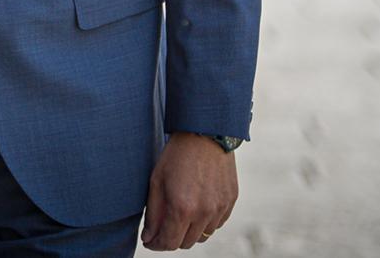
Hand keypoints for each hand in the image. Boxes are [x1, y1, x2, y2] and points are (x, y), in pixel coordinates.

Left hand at [140, 132, 238, 249]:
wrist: (205, 135)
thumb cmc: (176, 156)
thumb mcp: (156, 181)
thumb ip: (153, 214)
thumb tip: (149, 238)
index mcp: (182, 208)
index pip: (169, 243)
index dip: (156, 244)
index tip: (149, 240)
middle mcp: (203, 212)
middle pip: (186, 243)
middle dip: (171, 239)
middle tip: (162, 227)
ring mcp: (220, 209)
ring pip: (202, 236)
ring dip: (189, 232)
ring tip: (179, 215)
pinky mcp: (230, 202)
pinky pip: (216, 224)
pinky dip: (204, 223)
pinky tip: (196, 207)